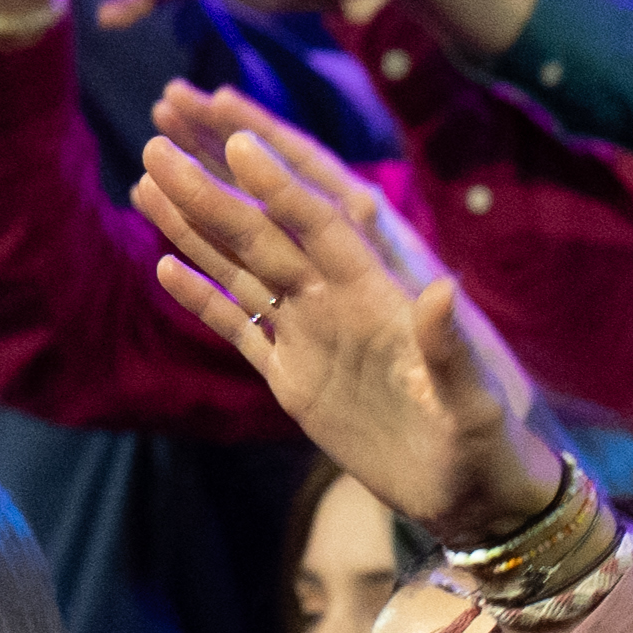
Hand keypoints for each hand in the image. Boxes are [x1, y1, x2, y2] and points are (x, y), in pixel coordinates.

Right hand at [125, 91, 568, 532]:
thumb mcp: (473, 401)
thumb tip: (443, 288)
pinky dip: (203, 298)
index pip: (321, 223)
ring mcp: (313, 337)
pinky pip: (240, 327)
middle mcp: (339, 304)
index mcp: (381, 296)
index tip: (233, 138)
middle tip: (157, 136)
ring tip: (146, 179)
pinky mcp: (295, 379)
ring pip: (241, 269)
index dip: (279, 182)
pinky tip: (162, 265)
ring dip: (195, 227)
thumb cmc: (486, 446)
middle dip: (212, 186)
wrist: (475, 495)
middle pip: (264, 232)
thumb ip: (450, 349)